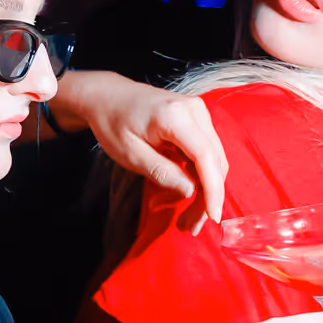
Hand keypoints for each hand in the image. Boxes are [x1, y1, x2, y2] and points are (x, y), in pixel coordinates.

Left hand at [57, 70, 228, 231]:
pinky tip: (189, 194)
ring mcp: (198, 112)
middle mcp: (195, 110)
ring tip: (189, 217)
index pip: (206, 158)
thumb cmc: (113, 123)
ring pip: (215, 159)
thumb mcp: (131, 154)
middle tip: (191, 226)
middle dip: (209, 196)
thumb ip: (162, 172)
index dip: (213, 190)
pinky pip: (207, 152)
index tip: (212, 217)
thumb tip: (191, 192)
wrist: (107, 96)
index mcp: (176, 116)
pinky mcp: (197, 119)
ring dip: (207, 189)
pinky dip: (201, 175)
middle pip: (215, 161)